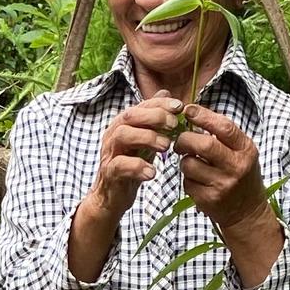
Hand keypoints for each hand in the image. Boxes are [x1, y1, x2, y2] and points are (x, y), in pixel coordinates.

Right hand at [89, 91, 183, 222]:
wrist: (112, 195)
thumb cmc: (130, 165)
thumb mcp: (144, 139)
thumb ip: (153, 119)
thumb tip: (165, 94)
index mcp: (123, 124)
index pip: (140, 106)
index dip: (160, 104)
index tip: (179, 107)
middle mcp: (114, 134)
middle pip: (130, 116)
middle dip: (155, 116)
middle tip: (174, 125)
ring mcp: (110, 153)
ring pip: (123, 135)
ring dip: (147, 137)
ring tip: (166, 146)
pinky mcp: (109, 172)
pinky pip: (120, 165)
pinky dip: (137, 167)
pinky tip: (152, 173)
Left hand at [174, 103, 271, 231]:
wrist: (247, 211)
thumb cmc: (241, 175)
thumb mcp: (241, 152)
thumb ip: (223, 135)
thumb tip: (194, 114)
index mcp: (246, 150)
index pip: (224, 127)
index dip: (203, 116)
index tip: (188, 110)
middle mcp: (236, 167)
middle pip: (203, 145)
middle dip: (185, 139)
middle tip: (180, 141)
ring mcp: (222, 185)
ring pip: (189, 164)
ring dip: (184, 161)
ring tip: (191, 163)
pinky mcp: (209, 199)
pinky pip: (187, 182)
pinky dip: (187, 178)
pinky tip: (197, 180)